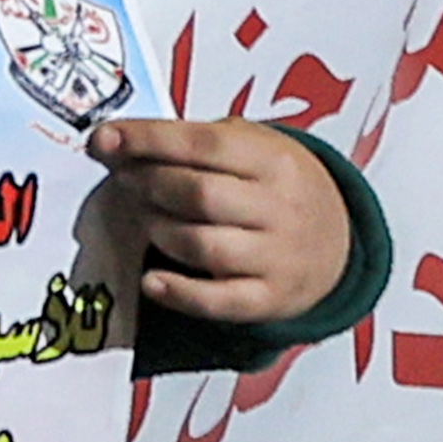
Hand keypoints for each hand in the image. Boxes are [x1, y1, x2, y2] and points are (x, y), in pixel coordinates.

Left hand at [92, 113, 356, 326]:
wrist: (340, 241)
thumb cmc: (273, 184)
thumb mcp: (249, 146)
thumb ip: (190, 141)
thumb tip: (114, 141)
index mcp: (274, 160)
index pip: (202, 144)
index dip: (146, 140)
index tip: (102, 140)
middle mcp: (281, 208)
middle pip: (197, 194)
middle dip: (146, 184)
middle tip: (123, 179)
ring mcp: (278, 257)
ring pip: (201, 245)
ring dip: (157, 229)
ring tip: (144, 217)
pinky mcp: (270, 299)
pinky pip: (218, 302)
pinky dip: (178, 293)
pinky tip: (151, 280)